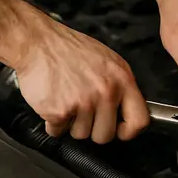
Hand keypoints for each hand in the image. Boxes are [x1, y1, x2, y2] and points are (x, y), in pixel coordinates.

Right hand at [13, 16, 149, 144]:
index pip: (140, 120)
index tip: (119, 130)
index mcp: (121, 78)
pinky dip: (52, 122)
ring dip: (70, 123)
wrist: (37, 42)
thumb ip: (118, 84)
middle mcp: (106, 91)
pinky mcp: (61, 111)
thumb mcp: (105, 59)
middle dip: (92, 128)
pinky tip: (52, 102)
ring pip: (81, 135)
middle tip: (82, 110)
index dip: (128, 131)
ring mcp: (84, 102)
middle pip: (106, 135)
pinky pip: (58, 132)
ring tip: (65, 99)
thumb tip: (125, 109)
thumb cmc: (67, 48)